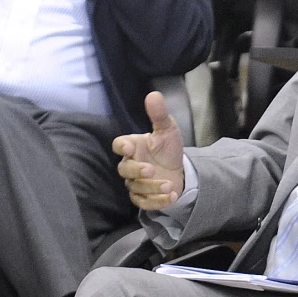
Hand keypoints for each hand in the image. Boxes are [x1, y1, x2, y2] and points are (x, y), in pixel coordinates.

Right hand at [113, 90, 185, 210]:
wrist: (179, 170)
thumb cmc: (168, 148)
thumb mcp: (168, 130)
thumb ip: (159, 115)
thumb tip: (153, 94)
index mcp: (133, 146)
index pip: (118, 145)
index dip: (121, 146)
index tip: (129, 146)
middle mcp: (130, 164)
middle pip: (124, 169)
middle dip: (136, 170)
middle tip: (151, 170)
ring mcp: (135, 182)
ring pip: (135, 187)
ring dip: (151, 188)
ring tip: (169, 185)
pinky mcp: (143, 197)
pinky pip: (143, 203)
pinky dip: (156, 202)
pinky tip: (171, 196)